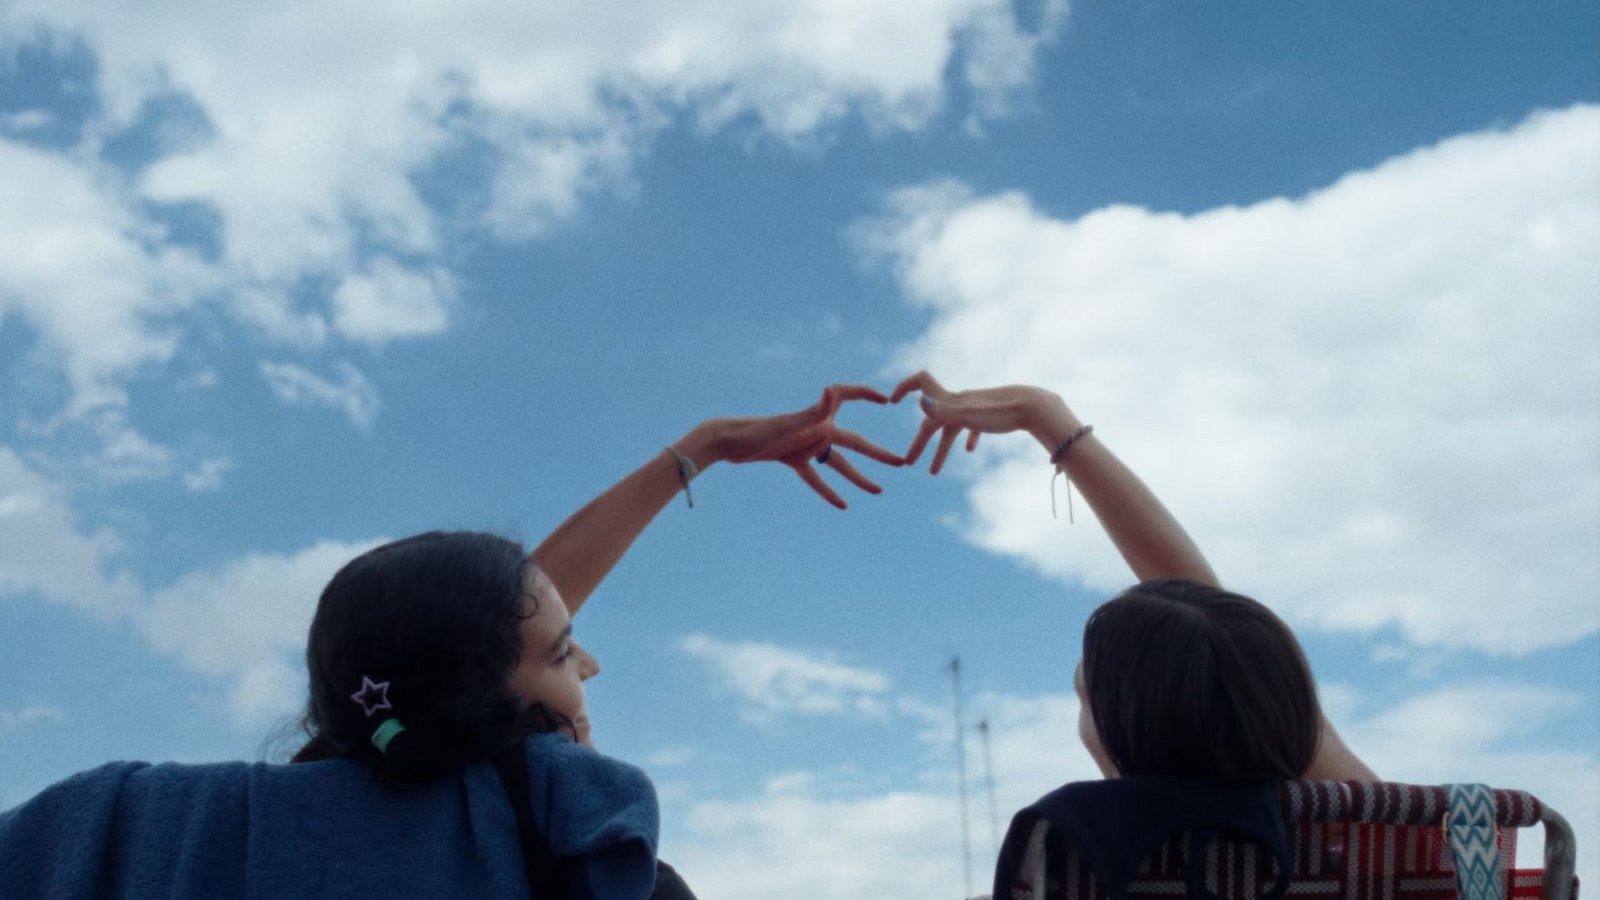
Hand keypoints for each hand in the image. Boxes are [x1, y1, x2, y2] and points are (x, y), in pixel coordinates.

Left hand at [707, 384, 904, 508]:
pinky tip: (842, 505)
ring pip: (838, 464)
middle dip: (878, 454)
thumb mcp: (789, 424)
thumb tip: (830, 390)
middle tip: (901, 463)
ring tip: (879, 491)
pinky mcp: (792, 458)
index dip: (867, 395)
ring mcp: (806, 445)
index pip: (848, 396)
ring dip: (858, 478)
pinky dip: (827, 490)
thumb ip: (814, 411)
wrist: (728, 442)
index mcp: (819, 417)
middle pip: (854, 443)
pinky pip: (815, 477)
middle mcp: (817, 429)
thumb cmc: (757, 430)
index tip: (887, 401)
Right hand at [890, 371, 1073, 473]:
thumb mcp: (969, 414)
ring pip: (951, 429)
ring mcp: (974, 410)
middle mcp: (960, 402)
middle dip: (920, 442)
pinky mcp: (990, 417)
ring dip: (940, 450)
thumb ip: (944, 409)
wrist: (1036, 408)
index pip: (920, 382)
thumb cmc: (1003, 411)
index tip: (890, 401)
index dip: (903, 387)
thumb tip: (919, 402)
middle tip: (909, 463)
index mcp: (951, 400)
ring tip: (933, 472)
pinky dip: (967, 438)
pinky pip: (972, 427)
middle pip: (932, 421)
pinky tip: (970, 451)